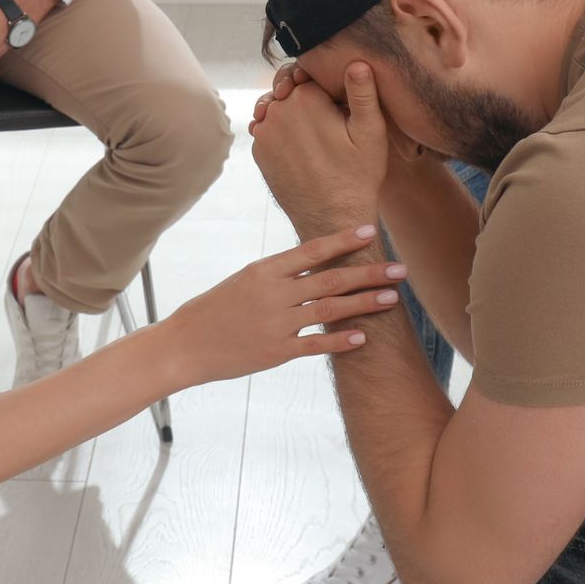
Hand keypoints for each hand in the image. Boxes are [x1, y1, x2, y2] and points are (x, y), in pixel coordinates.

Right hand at [164, 224, 410, 384]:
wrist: (184, 345)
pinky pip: (316, 344)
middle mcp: (273, 294)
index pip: (311, 250)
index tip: (370, 231)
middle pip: (331, 279)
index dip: (343, 240)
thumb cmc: (214, 310)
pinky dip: (341, 340)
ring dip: (365, 304)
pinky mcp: (276, 352)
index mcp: (263, 271)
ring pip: (330, 309)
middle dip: (369, 273)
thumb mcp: (243, 281)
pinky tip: (363, 336)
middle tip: (400, 269)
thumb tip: (313, 264)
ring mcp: (276, 324)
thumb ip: (278, 275)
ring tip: (393, 298)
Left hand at [249, 60, 391, 238]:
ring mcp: (264, 131)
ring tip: (315, 135)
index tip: (334, 100)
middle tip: (327, 120)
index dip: (323, 83)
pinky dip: (281, 133)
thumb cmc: (358, 176)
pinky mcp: (258, 151)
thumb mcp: (371, 132)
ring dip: (290, 114)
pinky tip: (302, 148)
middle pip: (289, 89)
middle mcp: (278, 110)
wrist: (332, 219)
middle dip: (305, 96)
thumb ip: (362, 93)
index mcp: (306, 97)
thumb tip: (357, 62)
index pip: (309, 72)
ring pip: (276, 108)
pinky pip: (268, 130)